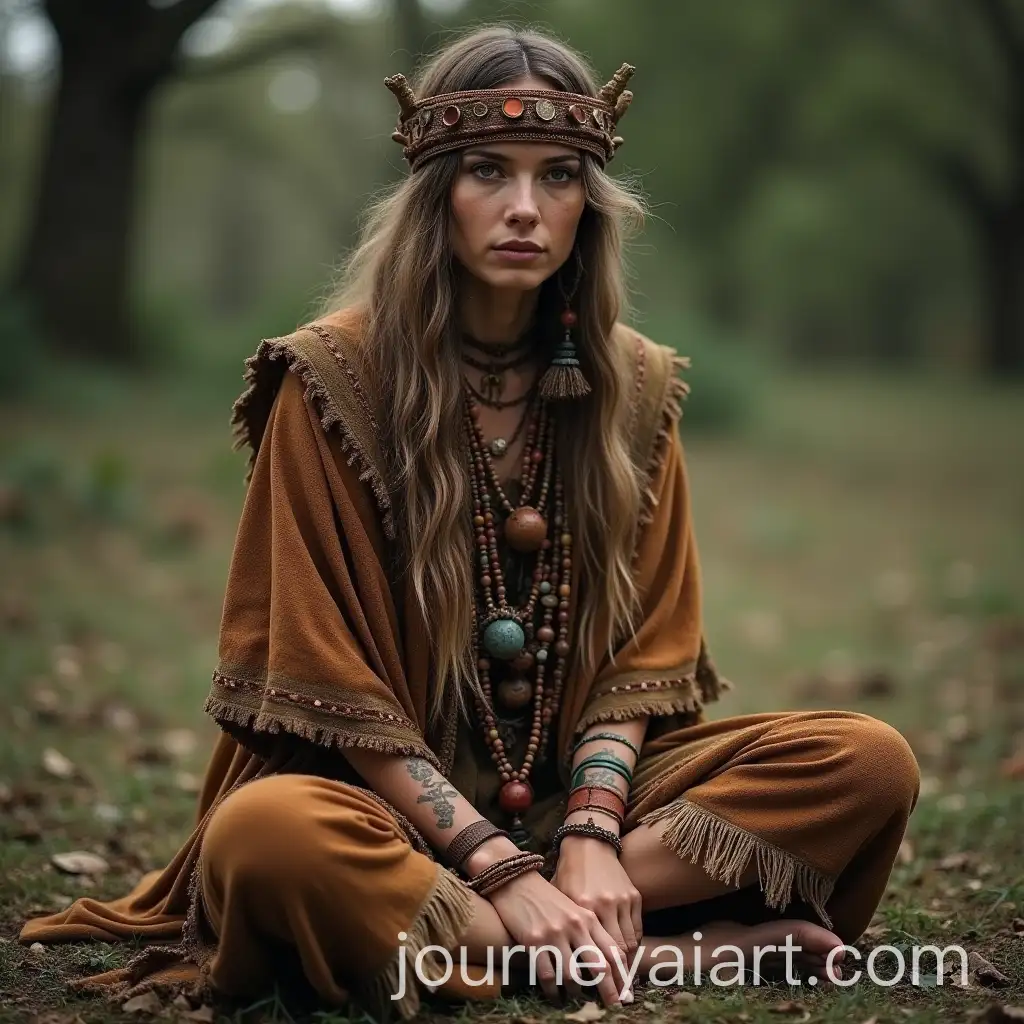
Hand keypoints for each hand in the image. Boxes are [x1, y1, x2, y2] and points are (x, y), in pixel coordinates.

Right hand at [486, 869, 631, 1006]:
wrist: (517, 880)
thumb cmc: (548, 898)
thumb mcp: (574, 909)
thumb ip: (590, 931)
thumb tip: (606, 963)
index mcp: (589, 917)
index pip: (613, 952)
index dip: (622, 977)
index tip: (627, 995)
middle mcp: (575, 926)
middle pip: (600, 967)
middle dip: (609, 991)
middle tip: (614, 1007)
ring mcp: (554, 934)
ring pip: (573, 976)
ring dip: (577, 993)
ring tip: (578, 999)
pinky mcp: (534, 942)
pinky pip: (548, 976)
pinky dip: (553, 992)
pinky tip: (555, 997)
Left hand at [551, 835, 642, 989]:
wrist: (588, 844)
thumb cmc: (568, 875)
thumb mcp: (560, 900)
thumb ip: (563, 928)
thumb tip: (558, 960)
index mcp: (582, 910)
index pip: (593, 952)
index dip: (598, 976)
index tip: (598, 993)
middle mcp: (604, 906)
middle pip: (615, 954)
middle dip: (617, 980)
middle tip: (618, 999)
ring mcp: (621, 901)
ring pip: (629, 944)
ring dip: (626, 965)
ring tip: (623, 982)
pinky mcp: (633, 896)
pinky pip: (637, 929)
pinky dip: (633, 944)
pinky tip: (627, 955)